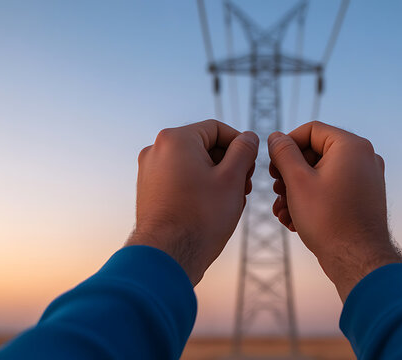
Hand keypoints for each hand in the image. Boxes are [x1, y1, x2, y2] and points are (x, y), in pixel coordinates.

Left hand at [125, 120, 257, 284]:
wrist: (167, 256)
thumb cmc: (201, 217)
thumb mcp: (232, 178)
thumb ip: (244, 151)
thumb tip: (248, 137)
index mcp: (176, 139)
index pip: (218, 129)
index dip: (241, 145)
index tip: (252, 166)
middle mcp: (157, 149)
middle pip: (204, 146)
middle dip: (228, 163)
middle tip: (245, 187)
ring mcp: (149, 171)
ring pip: (193, 164)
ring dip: (216, 177)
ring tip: (231, 201)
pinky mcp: (149, 190)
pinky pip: (180, 179)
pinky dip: (198, 187)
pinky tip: (212, 209)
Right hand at [267, 121, 401, 300]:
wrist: (357, 260)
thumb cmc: (328, 220)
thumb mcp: (297, 181)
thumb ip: (283, 153)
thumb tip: (276, 137)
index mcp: (351, 146)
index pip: (311, 130)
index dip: (286, 145)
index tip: (272, 166)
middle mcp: (364, 157)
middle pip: (316, 152)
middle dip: (290, 173)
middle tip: (276, 191)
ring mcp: (367, 177)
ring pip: (322, 174)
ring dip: (297, 190)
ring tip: (281, 211)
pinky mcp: (364, 197)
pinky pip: (334, 189)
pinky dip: (313, 199)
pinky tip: (294, 220)